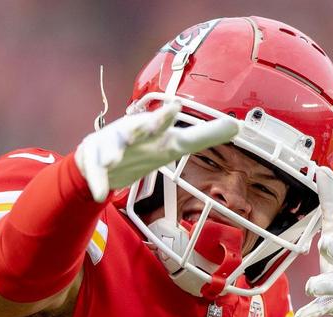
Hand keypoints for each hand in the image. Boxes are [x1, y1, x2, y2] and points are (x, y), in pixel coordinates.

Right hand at [74, 101, 238, 201]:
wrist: (102, 160)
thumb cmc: (143, 148)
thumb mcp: (174, 143)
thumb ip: (203, 136)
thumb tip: (238, 126)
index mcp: (152, 130)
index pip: (163, 122)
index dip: (166, 116)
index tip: (176, 106)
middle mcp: (132, 133)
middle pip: (137, 127)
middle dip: (140, 125)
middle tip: (144, 126)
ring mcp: (112, 146)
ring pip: (112, 145)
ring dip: (112, 150)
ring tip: (113, 159)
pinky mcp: (95, 161)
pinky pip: (96, 172)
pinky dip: (98, 182)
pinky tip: (101, 194)